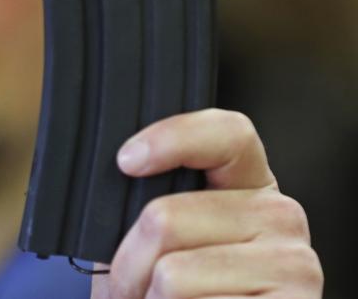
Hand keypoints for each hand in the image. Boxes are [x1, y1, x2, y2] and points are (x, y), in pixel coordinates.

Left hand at [91, 109, 322, 298]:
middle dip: (128, 263)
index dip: (174, 138)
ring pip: (172, 273)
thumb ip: (148, 206)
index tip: (127, 161)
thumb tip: (122, 172)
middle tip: (137, 287)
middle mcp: (280, 217)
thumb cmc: (166, 296)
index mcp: (248, 187)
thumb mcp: (156, 242)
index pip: (228, 134)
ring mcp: (293, 265)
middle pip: (165, 217)